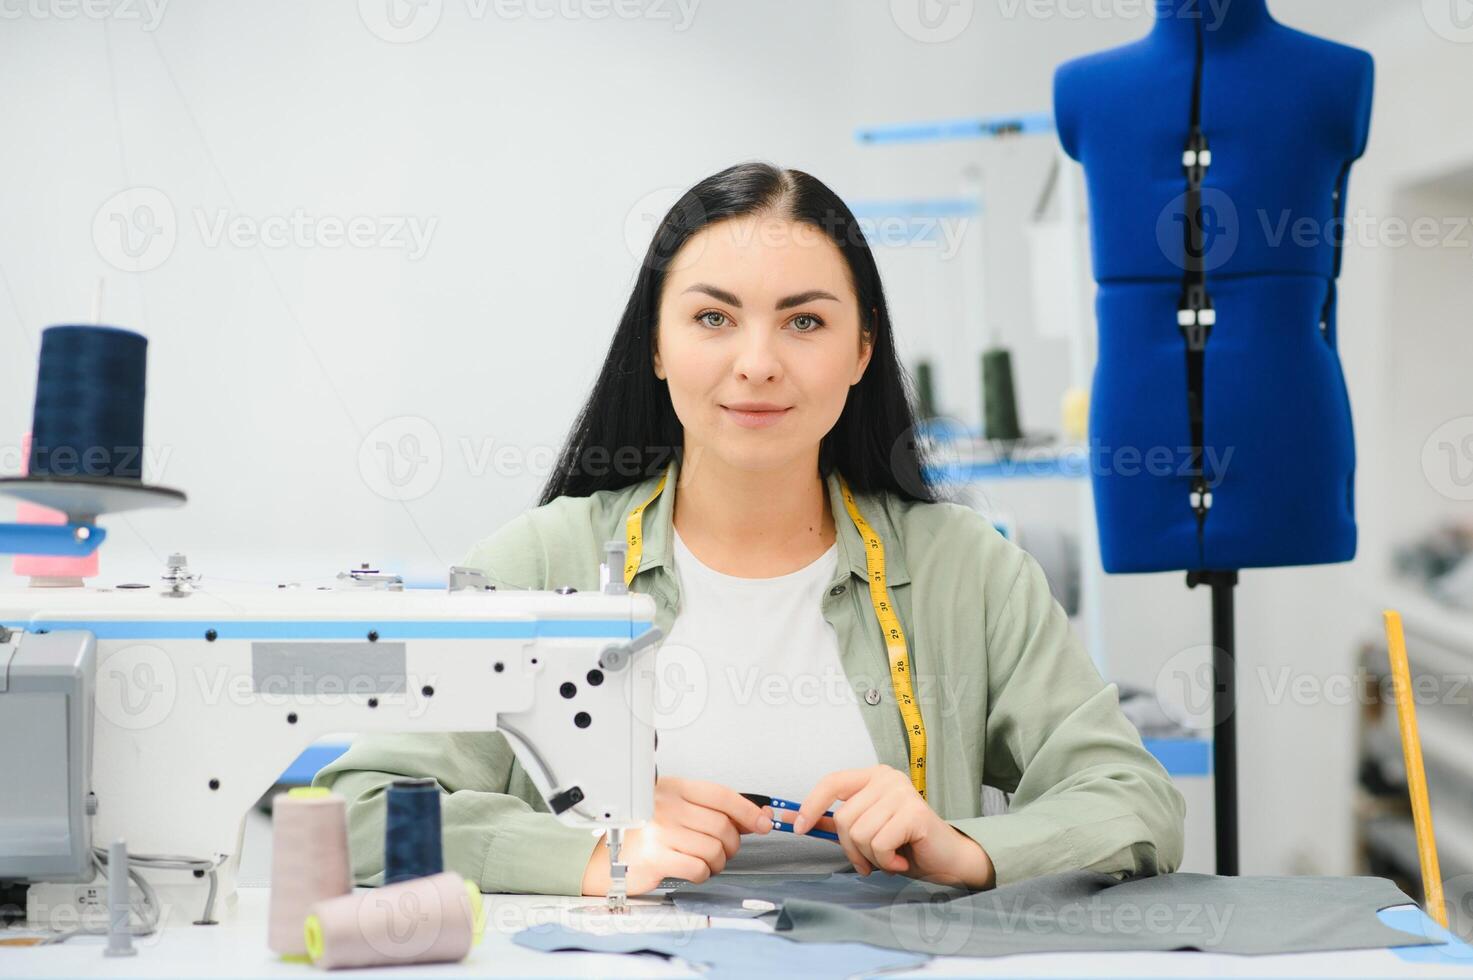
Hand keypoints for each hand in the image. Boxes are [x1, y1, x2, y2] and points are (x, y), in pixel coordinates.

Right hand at [581, 776, 771, 895]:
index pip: (721, 795)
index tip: (763, 823)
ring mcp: (660, 832)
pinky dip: (703, 873)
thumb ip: (715, 811)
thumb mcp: (678, 810)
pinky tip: (693, 869)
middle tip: (724, 849)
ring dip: (718, 861)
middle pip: (722, 825)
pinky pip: (699, 868)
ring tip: (705, 860)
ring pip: (714, 849)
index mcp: (674, 789)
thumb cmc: (645, 833)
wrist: (607, 859)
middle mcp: (667, 807)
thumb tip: (758, 817)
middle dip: (732, 843)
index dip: (748, 810)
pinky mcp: (657, 857)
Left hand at [795, 765, 994, 889]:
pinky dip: (886, 861)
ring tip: (891, 856)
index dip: (811, 805)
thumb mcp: (864, 831)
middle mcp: (887, 778)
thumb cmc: (906, 846)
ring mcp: (902, 792)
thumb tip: (791, 817)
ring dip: (872, 857)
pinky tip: (901, 859)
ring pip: (859, 833)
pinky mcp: (914, 812)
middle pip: (843, 818)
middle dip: (853, 848)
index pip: (832, 782)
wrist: (946, 861)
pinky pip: (879, 844)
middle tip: (873, 858)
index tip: (798, 828)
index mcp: (873, 777)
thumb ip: (832, 823)